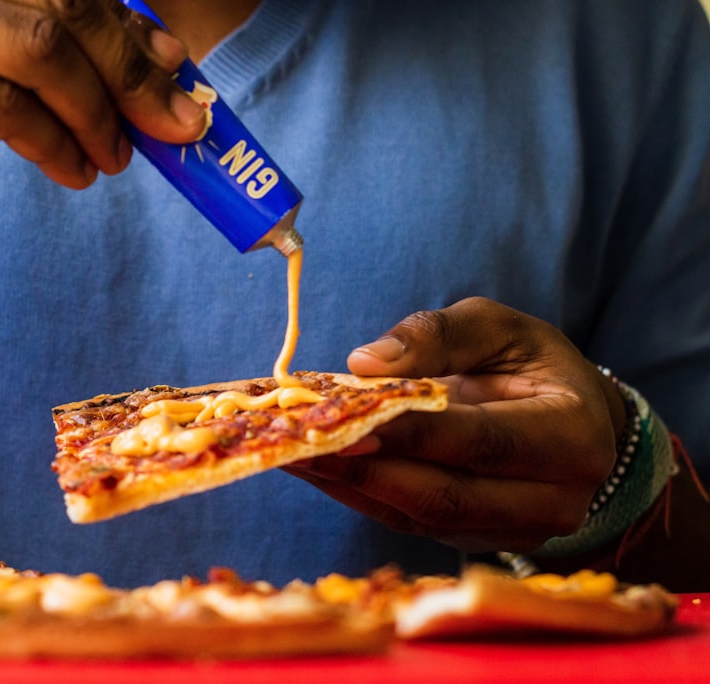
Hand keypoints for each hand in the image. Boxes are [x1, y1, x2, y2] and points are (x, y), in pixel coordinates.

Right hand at [0, 0, 207, 194]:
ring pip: (45, 55)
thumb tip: (103, 60)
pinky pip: (6, 108)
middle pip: (67, 4)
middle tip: (177, 123)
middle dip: (135, 71)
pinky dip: (55, 144)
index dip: (130, 24)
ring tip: (119, 157)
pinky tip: (73, 170)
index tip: (173, 67)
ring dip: (100, 114)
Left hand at [284, 296, 624, 552]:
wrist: (580, 427)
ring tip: (291, 453)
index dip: (411, 435)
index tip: (345, 421)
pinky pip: (408, 523)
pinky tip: (313, 467)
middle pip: (445, 494)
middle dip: (365, 469)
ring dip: (349, 485)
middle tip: (298, 444)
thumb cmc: (534, 368)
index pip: (480, 441)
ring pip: (420, 516)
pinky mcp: (476, 541)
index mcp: (570, 436)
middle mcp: (552, 499)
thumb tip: (366, 363)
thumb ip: (439, 335)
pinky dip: (356, 494)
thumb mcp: (501, 329)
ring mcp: (516, 531)